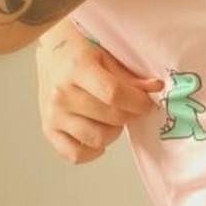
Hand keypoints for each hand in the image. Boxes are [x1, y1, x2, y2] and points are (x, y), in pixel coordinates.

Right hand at [36, 23, 164, 164]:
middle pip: (109, 117)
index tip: (146, 103)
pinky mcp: (48, 130)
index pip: (114, 94)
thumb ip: (131, 77)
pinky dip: (92, 151)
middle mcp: (61, 94)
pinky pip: (75, 154)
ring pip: (97, 138)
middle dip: (129, 114)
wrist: (51, 53)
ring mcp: (53, 114)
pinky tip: (98, 136)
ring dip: (113, 131)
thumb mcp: (107, 57)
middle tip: (130, 108)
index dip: (137, 102)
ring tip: (112, 118)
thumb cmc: (81, 51)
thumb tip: (157, 89)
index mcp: (77, 68)